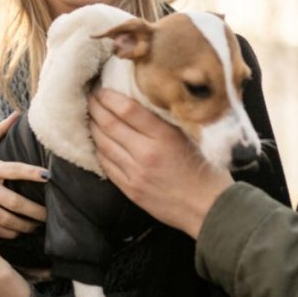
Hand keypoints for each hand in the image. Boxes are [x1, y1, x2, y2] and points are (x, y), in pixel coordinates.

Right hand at [0, 112, 47, 237]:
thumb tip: (18, 114)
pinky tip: (18, 233)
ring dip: (23, 225)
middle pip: (13, 202)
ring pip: (4, 219)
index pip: (14, 169)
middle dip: (34, 211)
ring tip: (37, 227)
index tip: (49, 176)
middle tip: (51, 216)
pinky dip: (7, 233)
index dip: (32, 173)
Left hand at [87, 88, 232, 237]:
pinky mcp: (131, 190)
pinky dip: (98, 150)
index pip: (127, 110)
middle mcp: (146, 153)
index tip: (101, 88)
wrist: (208, 208)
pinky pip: (107, 166)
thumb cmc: (204, 169)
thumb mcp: (190, 136)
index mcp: (164, 136)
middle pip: (110, 125)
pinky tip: (96, 142)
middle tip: (89, 97)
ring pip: (104, 145)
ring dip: (93, 128)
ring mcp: (136, 173)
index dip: (109, 97)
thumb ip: (165, 121)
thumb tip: (139, 101)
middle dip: (95, 108)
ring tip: (89, 116)